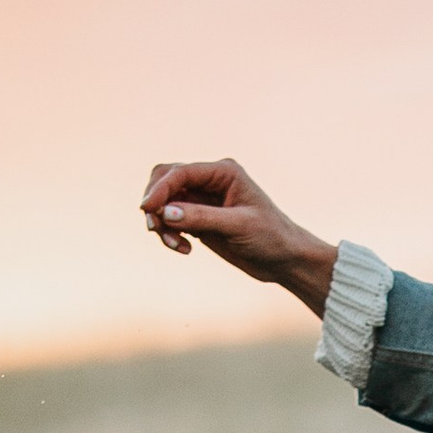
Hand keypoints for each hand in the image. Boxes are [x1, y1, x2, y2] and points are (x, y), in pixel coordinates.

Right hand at [139, 157, 337, 320]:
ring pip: (164, 200)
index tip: (147, 210)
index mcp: (224, 172)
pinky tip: (184, 249)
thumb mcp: (238, 227)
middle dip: (155, 202)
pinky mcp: (198, 218)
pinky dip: (169, 233)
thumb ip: (202, 218)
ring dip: (160, 222)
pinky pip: (170, 219)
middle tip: (155, 228)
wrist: (284, 259)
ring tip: (175, 244)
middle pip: (166, 179)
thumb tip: (165, 212)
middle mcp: (210, 181)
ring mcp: (202, 198)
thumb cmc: (271, 237)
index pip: (181, 172)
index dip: (160, 189)